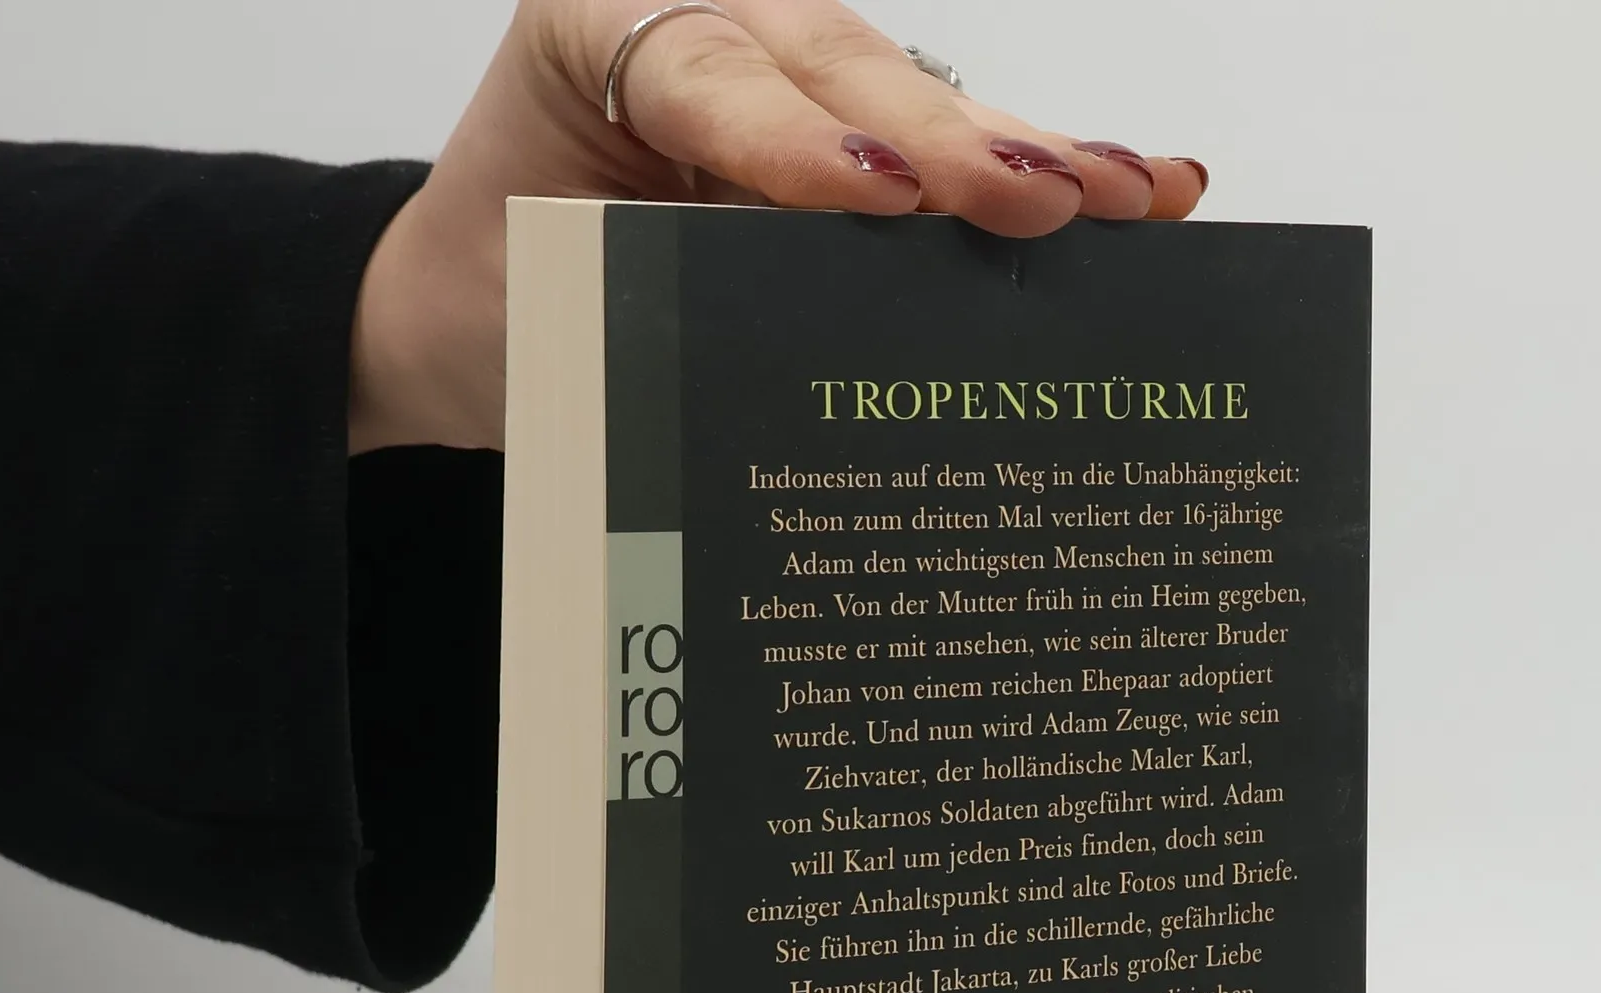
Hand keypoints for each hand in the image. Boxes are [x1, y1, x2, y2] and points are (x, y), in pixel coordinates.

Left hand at [349, 0, 1208, 451]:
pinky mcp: (831, 134)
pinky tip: (1132, 186)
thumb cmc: (497, 300)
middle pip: (839, 72)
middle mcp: (699, 27)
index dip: (795, 141)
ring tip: (1131, 196)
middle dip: (950, 145)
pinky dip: (1026, 168)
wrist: (468, 305)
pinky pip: (931, 147)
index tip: (877, 198)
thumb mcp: (549, 304)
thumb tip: (812, 352)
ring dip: (1028, 151)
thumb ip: (660, 291)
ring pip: (908, 101)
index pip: (710, 77)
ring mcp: (778, 74)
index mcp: (594, 34)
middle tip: (1050, 200)